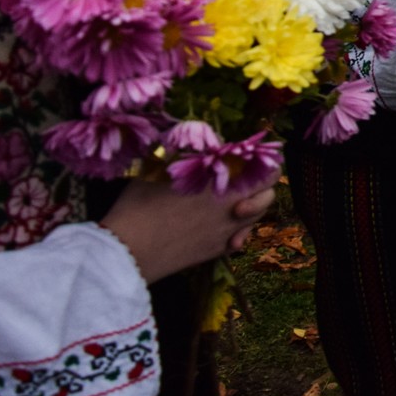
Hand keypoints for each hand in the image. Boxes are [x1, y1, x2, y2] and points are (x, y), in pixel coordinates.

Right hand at [100, 171, 280, 282]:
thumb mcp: (160, 169)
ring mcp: (227, 231)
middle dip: (263, 184)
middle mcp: (234, 206)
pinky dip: (239, 230)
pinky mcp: (216, 251)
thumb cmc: (139, 206)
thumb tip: (204, 142)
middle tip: (246, 176)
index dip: (267, 162)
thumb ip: (188, 155)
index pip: (268, 170)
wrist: (127, 253)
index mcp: (224, 183)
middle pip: (268, 194)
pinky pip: (240, 238)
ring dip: (252, 206)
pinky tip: (225, 225)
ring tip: (233, 198)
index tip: (256, 157)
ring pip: (257, 217)